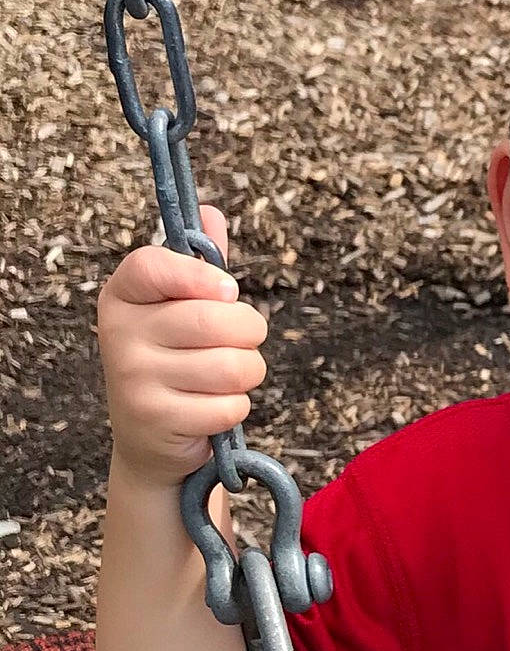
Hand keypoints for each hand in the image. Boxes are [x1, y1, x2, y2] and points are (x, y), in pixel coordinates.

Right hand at [96, 205, 268, 489]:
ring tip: (229, 376)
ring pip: (231, 366)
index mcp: (123, 295)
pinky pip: (228, 405)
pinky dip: (236, 408)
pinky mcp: (155, 419)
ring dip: (248, 372)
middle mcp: (119, 333)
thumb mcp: (180, 308)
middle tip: (242, 340)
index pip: (154, 266)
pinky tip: (213, 407)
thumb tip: (212, 214)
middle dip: (249, 332)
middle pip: (214, 320)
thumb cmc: (175, 358)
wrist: (149, 436)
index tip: (228, 290)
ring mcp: (132, 377)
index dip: (199, 275)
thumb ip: (199, 264)